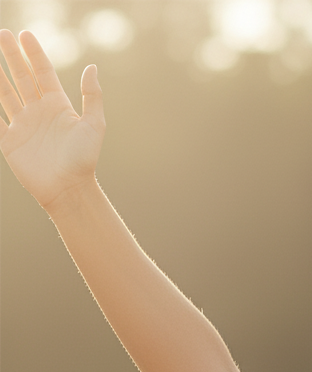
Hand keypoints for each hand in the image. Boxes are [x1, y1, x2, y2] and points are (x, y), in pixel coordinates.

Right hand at [0, 30, 104, 210]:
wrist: (69, 189)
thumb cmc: (84, 159)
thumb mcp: (94, 125)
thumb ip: (92, 96)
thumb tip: (92, 67)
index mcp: (58, 107)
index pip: (43, 73)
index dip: (34, 54)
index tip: (25, 34)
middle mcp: (39, 113)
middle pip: (22, 78)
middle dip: (12, 56)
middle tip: (2, 34)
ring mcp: (23, 125)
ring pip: (6, 93)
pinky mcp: (10, 141)